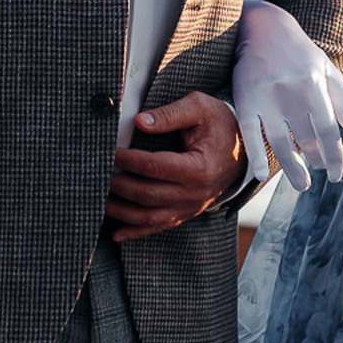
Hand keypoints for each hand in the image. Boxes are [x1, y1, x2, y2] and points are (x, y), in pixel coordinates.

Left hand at [108, 93, 244, 241]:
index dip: (129, 160)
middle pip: (148, 194)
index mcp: (199, 168)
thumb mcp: (199, 108)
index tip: (111, 151)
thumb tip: (139, 123)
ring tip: (100, 200)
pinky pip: (160, 226)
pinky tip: (116, 234)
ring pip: (151, 217)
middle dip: (119, 185)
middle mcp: (195, 193)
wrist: (244, 146)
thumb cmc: (220, 124)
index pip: (155, 167)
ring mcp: (192, 207)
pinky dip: (136, 232)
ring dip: (122, 212)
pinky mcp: (187, 212)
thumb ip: (169, 114)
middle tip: (97, 174)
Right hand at [233, 0, 342, 190]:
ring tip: (302, 184)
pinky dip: (256, 155)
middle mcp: (291, 91)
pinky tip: (263, 175)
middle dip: (316, 160)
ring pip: (281, 142)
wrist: (262, 26)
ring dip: (292, 168)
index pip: (328, 129)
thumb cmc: (299, 52)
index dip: (335, 156)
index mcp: (314, 83)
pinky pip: (250, 132)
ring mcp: (266, 96)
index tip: (337, 174)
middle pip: (306, 138)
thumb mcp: (326, 69)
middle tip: (319, 172)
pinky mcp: (244, 98)